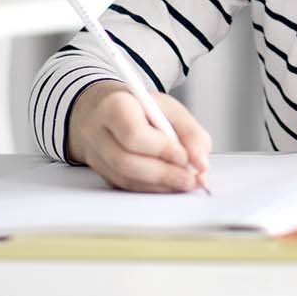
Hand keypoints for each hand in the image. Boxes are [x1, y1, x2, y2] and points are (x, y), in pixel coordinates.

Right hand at [67, 81, 212, 192]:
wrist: (104, 109)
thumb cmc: (137, 107)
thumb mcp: (167, 107)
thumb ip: (190, 132)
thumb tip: (201, 162)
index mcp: (114, 106)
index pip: (133, 133)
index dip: (161, 149)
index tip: (184, 157)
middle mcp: (97, 132)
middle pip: (126, 161)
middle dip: (163, 173)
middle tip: (190, 178)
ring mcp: (95, 155)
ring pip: (125, 178)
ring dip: (159, 185)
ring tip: (185, 182)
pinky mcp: (101, 172)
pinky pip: (126, 186)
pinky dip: (151, 188)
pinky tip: (169, 185)